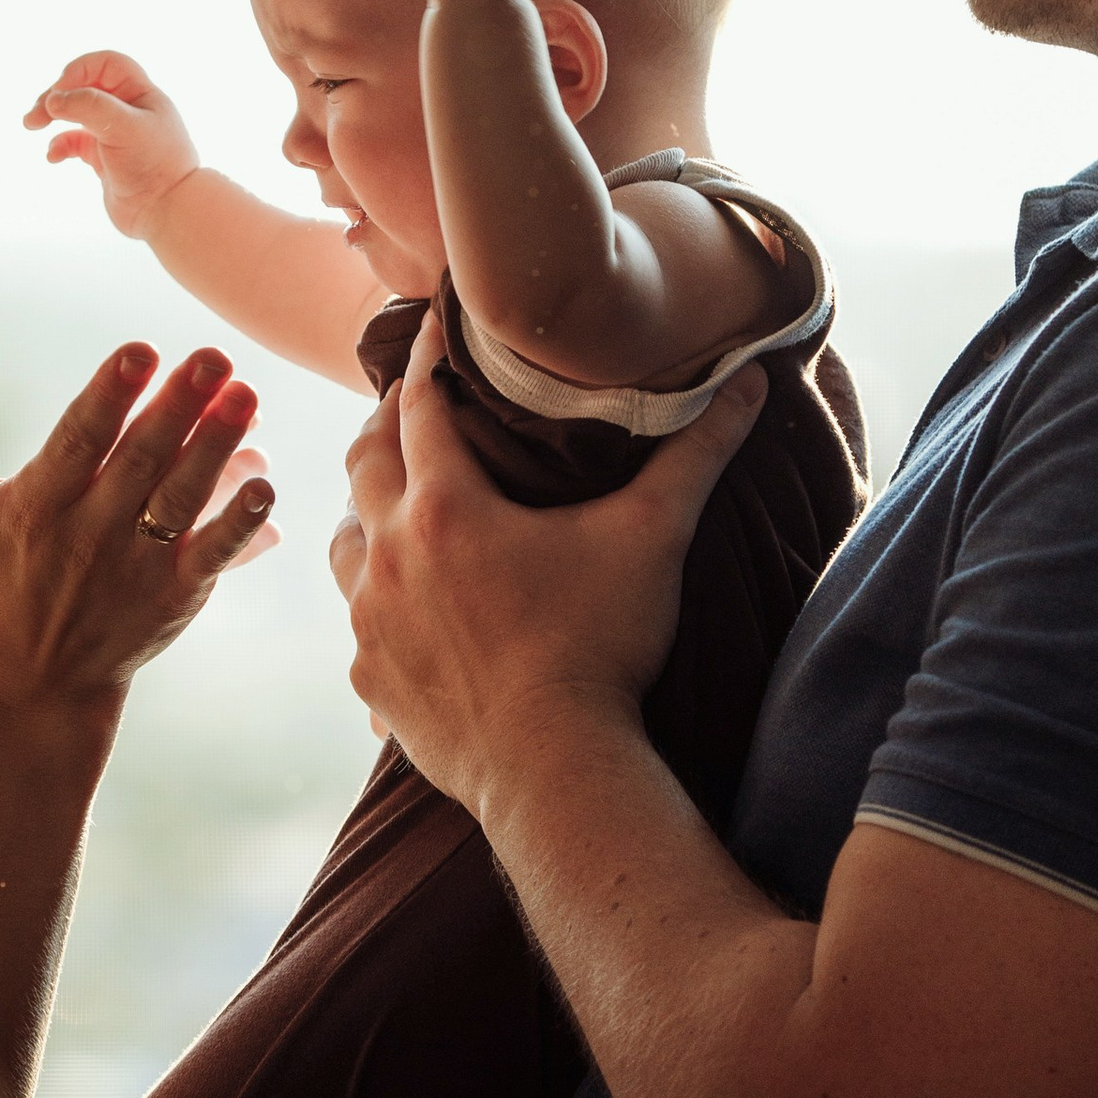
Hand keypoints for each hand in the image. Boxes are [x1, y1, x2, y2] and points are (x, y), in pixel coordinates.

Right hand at [0, 331, 274, 728]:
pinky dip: (239, 523)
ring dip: (216, 447)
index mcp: (35, 506)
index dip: (108, 396)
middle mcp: (87, 536)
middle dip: (177, 407)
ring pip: (180, 499)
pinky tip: (265, 481)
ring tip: (246, 393)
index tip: (140, 351)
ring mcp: (136, 568)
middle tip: (213, 354)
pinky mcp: (175, 596)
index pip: (77, 442)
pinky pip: (211, 555)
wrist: (32, 679)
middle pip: (139, 463)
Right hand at [23, 49, 200, 235]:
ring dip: (52, 115)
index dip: (79, 71)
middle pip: (85, 87)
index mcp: (140, 94)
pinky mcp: (104, 160)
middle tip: (36, 115)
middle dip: (58, 95)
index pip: (105, 65)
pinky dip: (60, 145)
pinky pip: (75, 143)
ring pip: (77, 113)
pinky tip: (53, 156)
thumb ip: (90, 106)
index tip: (60, 92)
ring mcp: (115, 135)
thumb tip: (53, 100)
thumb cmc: (155, 165)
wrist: (168, 213)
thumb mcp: (125, 127)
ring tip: (31, 124)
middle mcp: (128, 110)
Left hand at [330, 310, 764, 815]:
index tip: (432, 327)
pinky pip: (359, 624)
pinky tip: (408, 611)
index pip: (418, 405)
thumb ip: (695, 456)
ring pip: (346, 542)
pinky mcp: (370, 678)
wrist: (554, 770)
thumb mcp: (652, 540)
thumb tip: (751, 385)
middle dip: (386, 426)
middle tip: (412, 408)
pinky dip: (379, 601)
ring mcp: (370, 620)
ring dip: (370, 515)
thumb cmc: (601, 647)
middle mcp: (389, 554)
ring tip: (400, 508)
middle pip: (364, 462)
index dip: (427, 359)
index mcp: (444, 507)